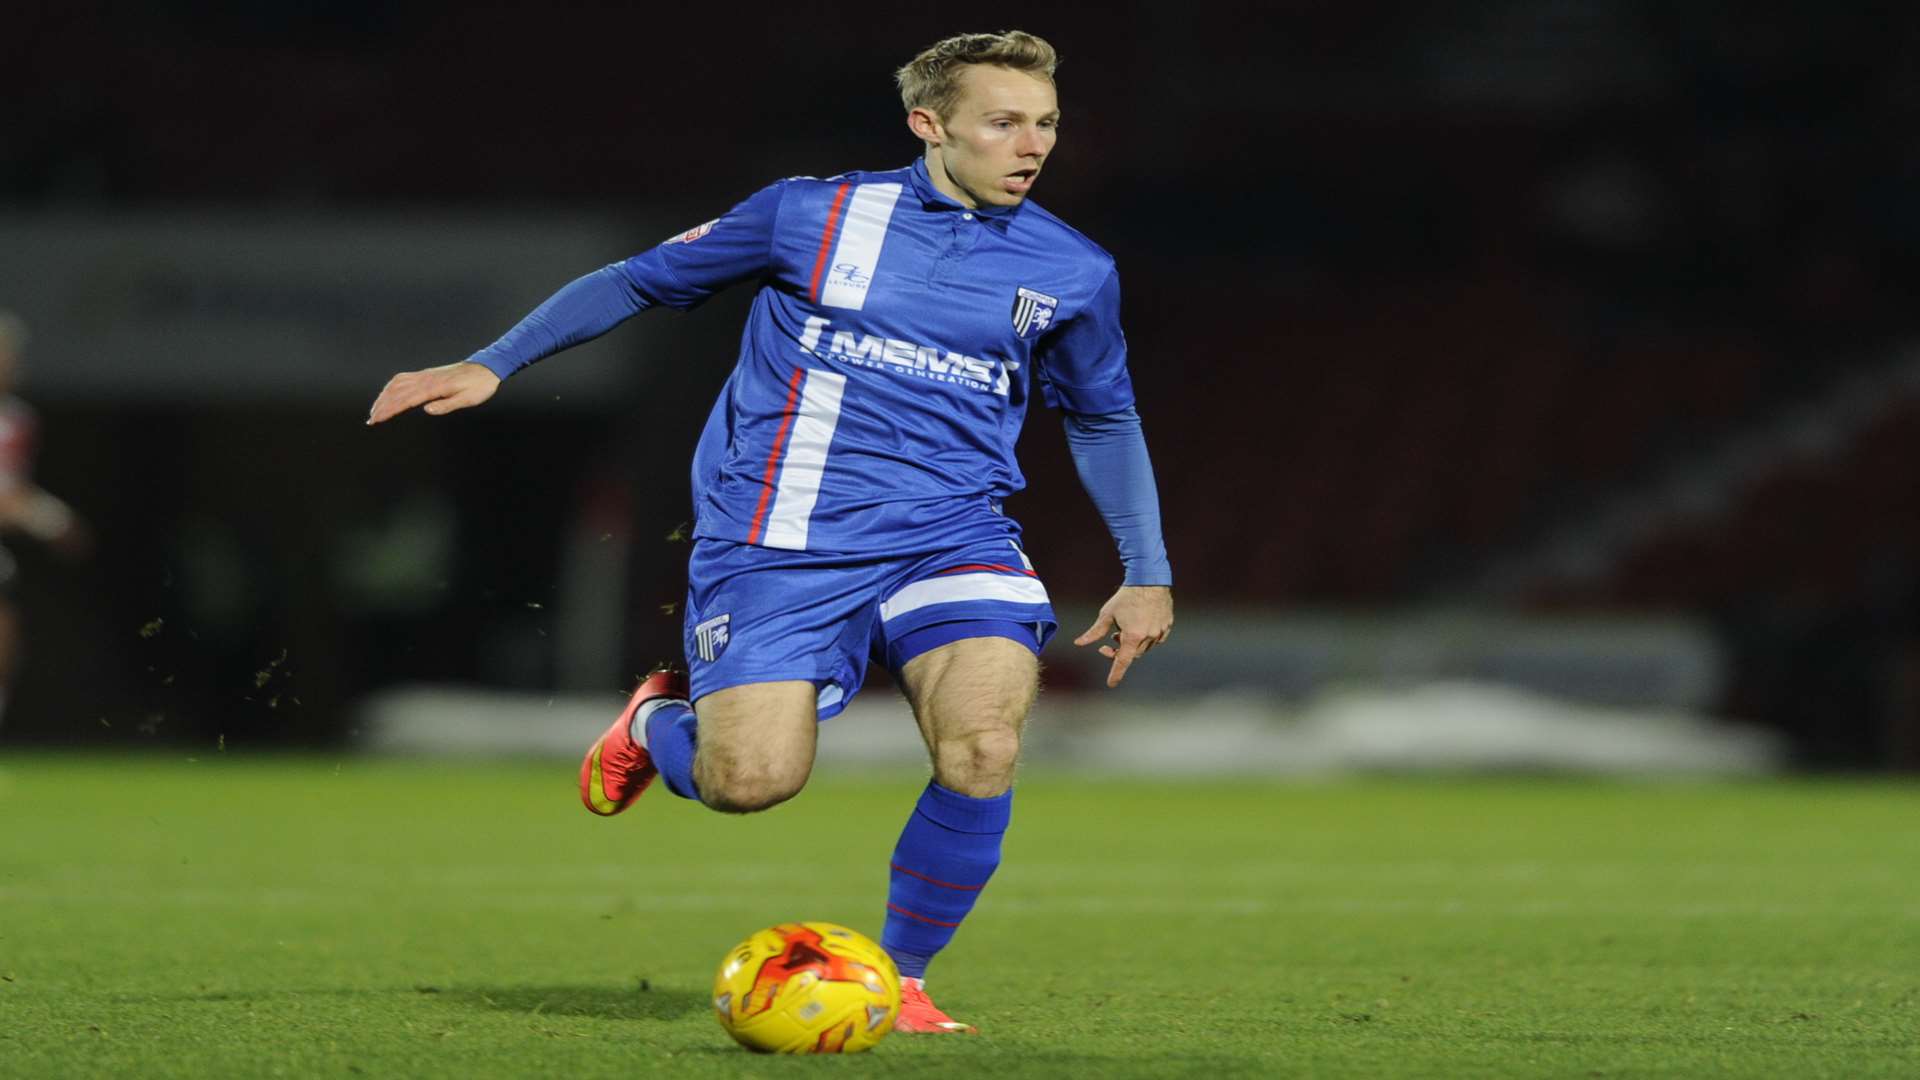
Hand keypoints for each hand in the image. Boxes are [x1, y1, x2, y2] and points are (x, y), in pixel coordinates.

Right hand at [366, 361, 500, 424]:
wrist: (486, 368)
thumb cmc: (479, 386)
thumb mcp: (468, 399)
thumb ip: (447, 405)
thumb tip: (426, 410)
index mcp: (434, 387)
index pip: (405, 400)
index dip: (389, 410)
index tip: (377, 419)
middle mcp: (426, 379)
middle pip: (396, 392)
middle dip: (382, 405)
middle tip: (371, 420)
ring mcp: (425, 375)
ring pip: (397, 383)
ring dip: (384, 396)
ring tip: (376, 409)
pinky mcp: (427, 374)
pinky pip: (404, 377)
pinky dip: (392, 386)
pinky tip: (388, 393)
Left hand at [1073, 585, 1172, 687]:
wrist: (1148, 579)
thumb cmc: (1126, 596)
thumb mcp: (1107, 614)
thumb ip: (1094, 632)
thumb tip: (1079, 643)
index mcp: (1132, 636)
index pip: (1122, 661)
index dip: (1115, 674)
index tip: (1111, 684)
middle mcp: (1148, 637)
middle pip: (1132, 654)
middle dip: (1120, 652)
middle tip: (1110, 642)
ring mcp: (1160, 632)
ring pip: (1145, 647)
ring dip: (1132, 644)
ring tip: (1123, 631)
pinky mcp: (1167, 625)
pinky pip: (1156, 639)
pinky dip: (1146, 638)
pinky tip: (1139, 627)